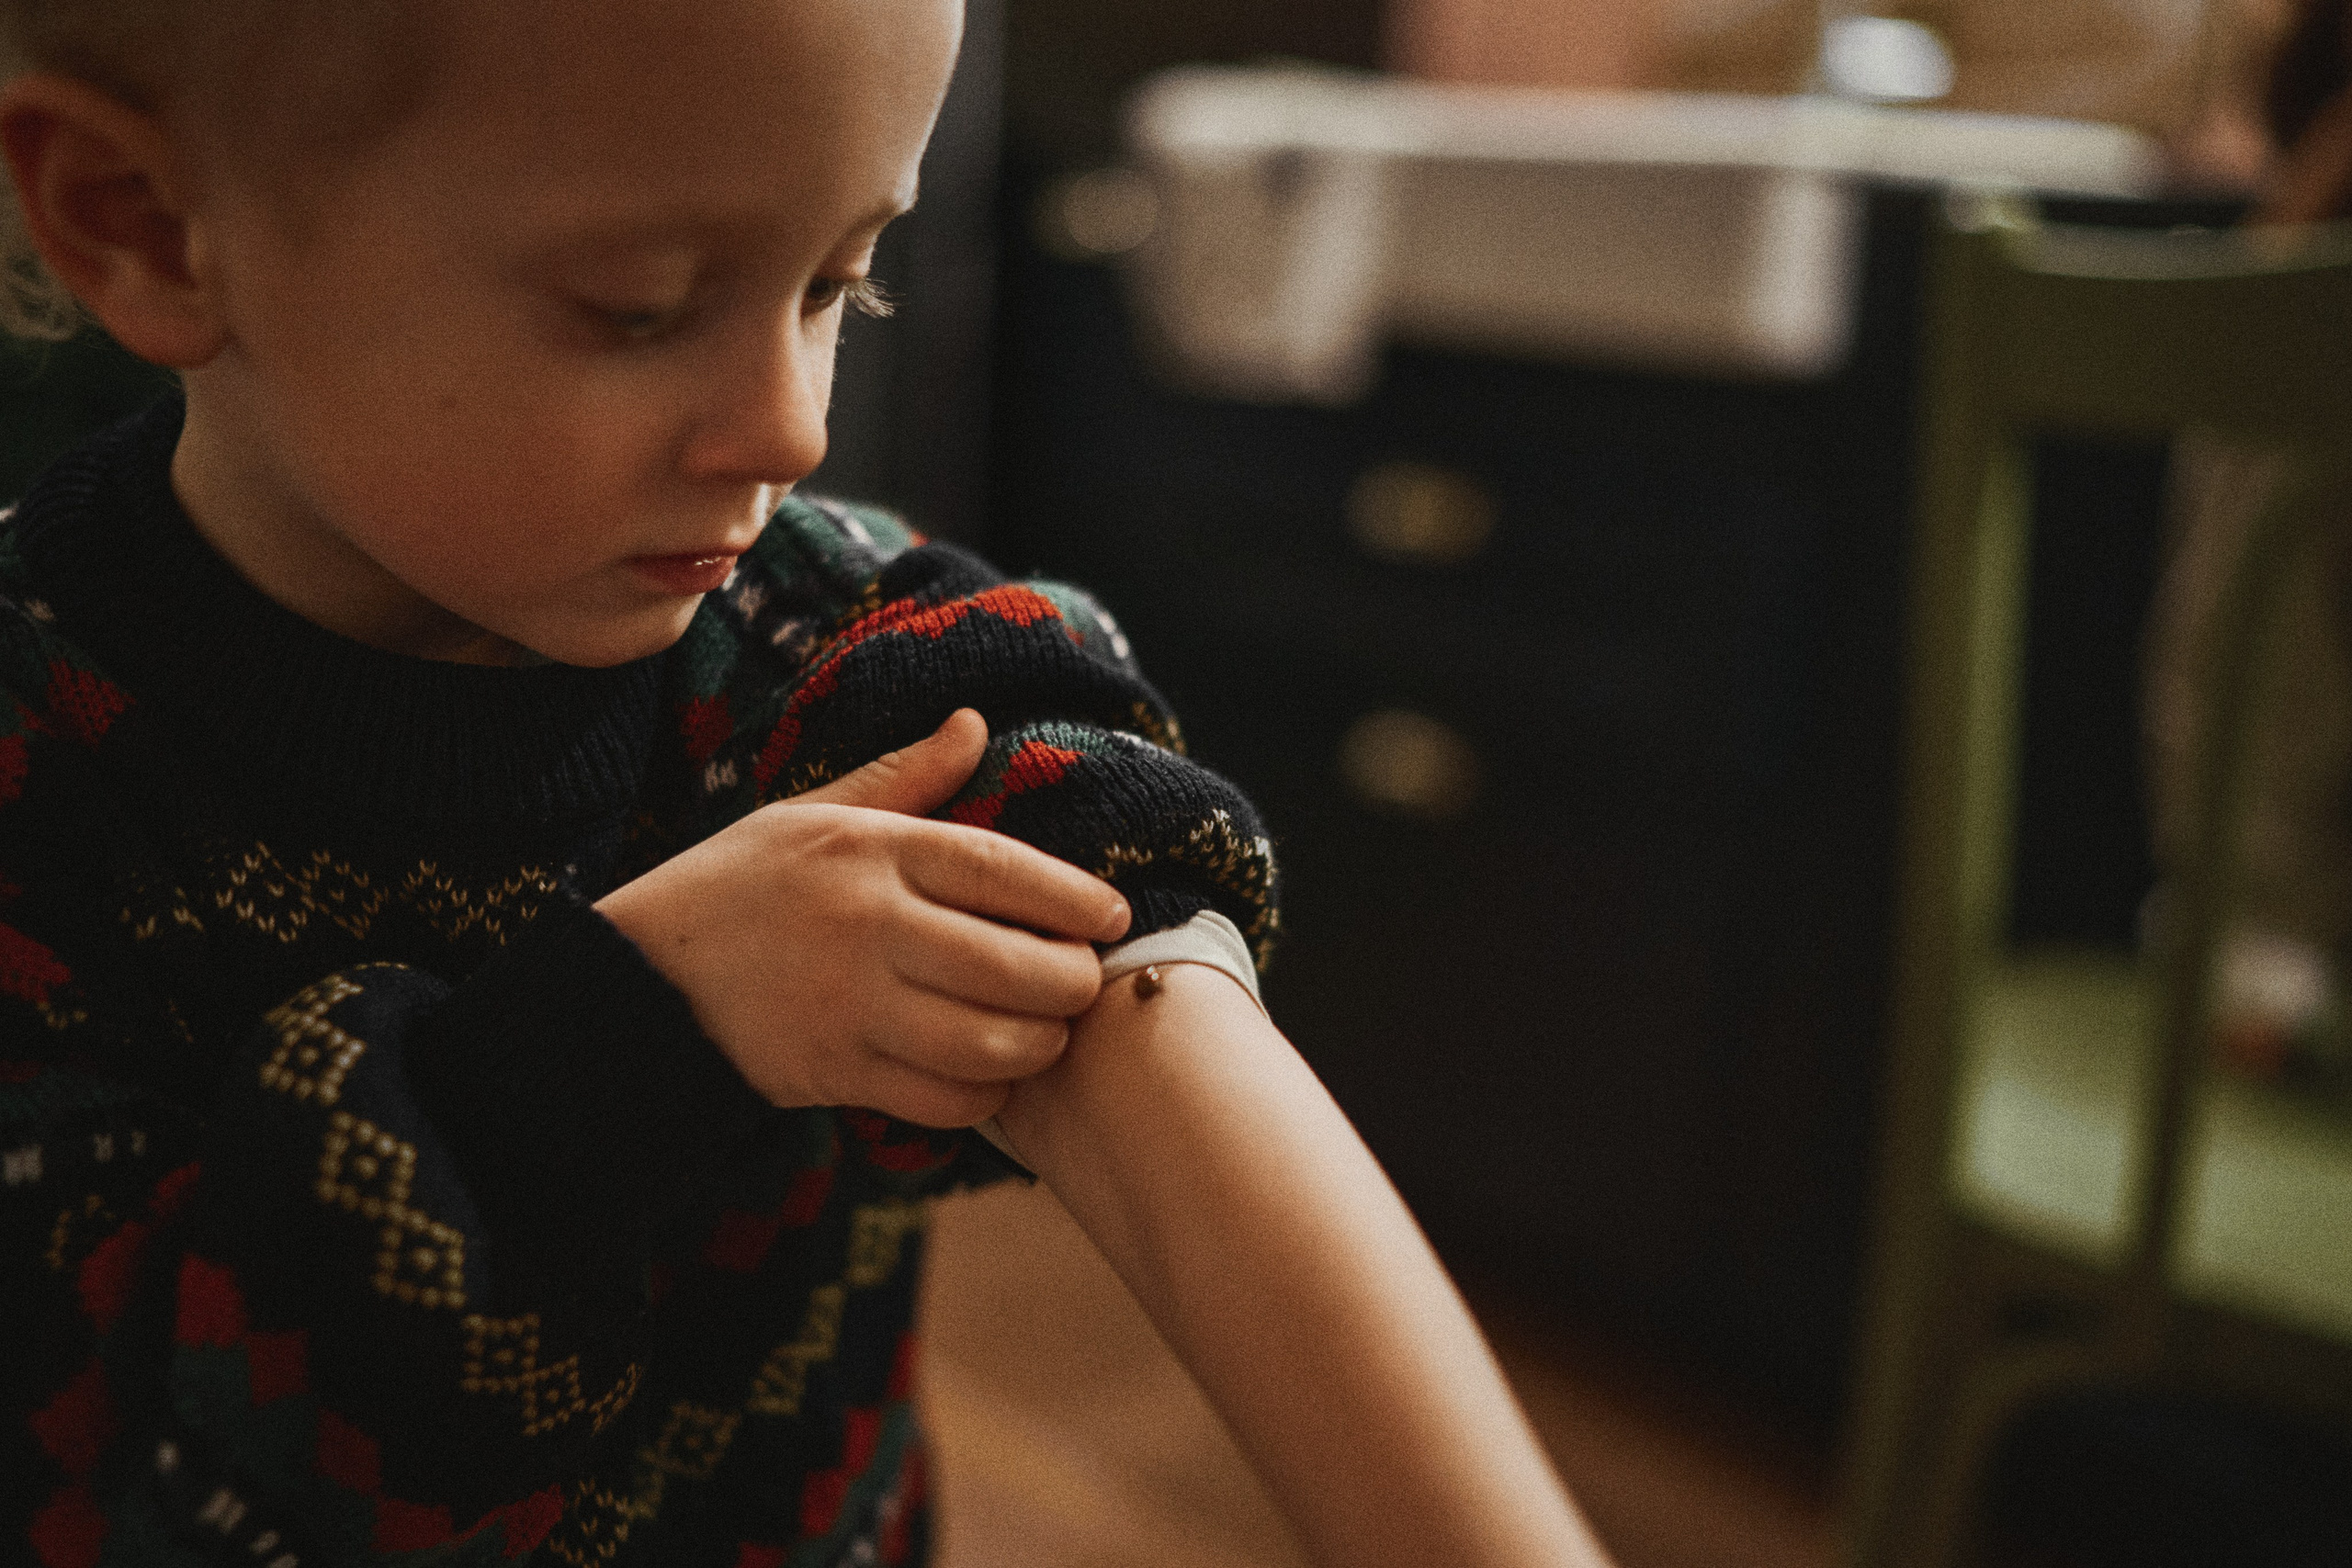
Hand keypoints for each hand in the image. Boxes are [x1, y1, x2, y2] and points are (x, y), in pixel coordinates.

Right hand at [596, 710, 1130, 1125]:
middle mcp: (868, 924)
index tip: (1113, 915)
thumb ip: (902, 777)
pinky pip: (943, 1097)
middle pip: (1015, 964)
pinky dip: (984, 1095)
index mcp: (871, 850)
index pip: (1004, 867)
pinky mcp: (834, 1071)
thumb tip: (975, 726)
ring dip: (1038, 1045)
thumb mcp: (811, 813)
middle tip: (1081, 983)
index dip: (1074, 897)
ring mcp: (851, 1004)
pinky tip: (988, 1076)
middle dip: (1070, 983)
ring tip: (1045, 1033)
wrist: (637, 977)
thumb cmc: (737, 886)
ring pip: (990, 1042)